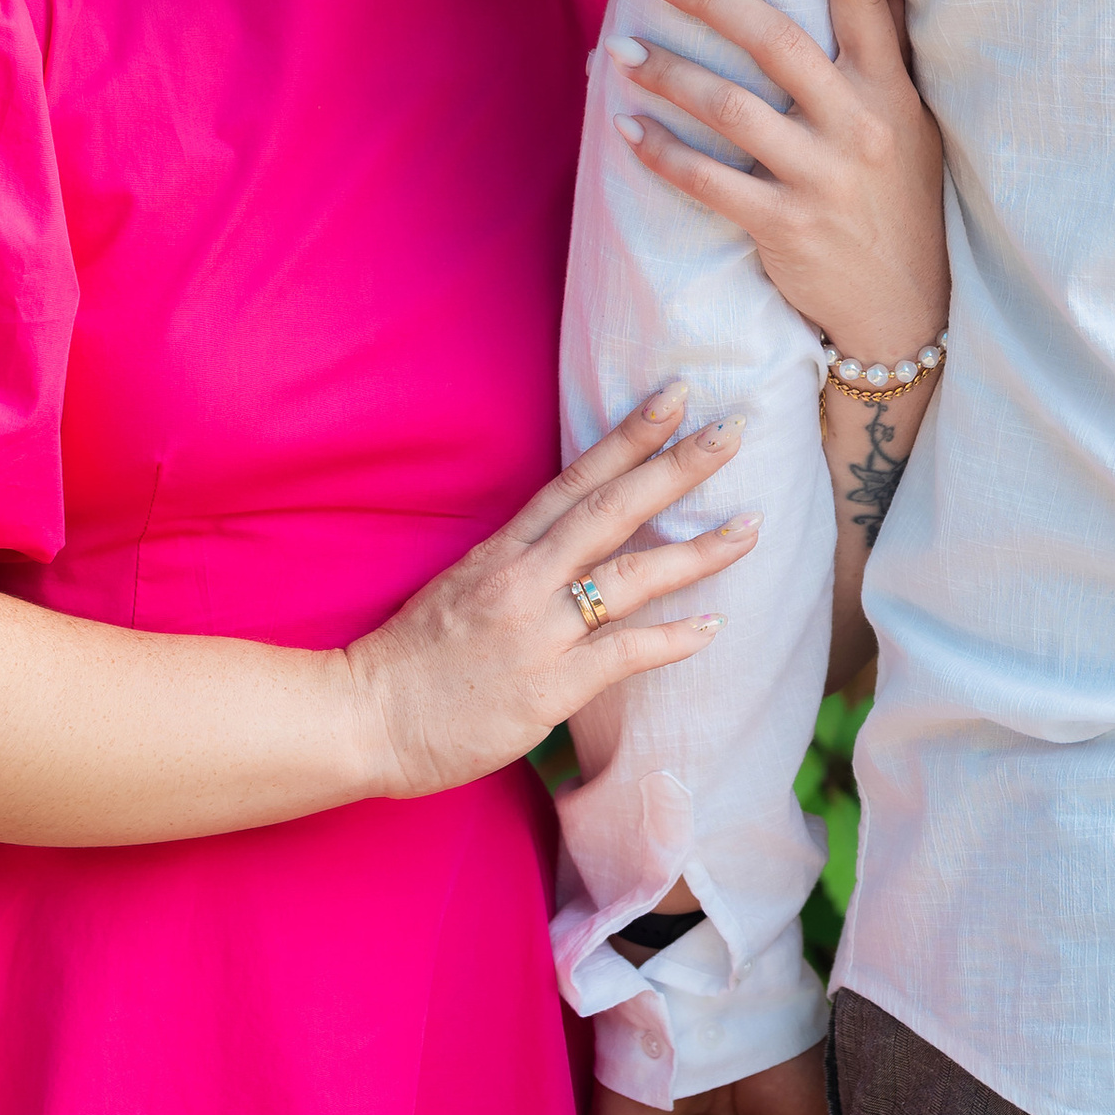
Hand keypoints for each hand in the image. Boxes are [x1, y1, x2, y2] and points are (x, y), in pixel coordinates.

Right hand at [344, 395, 755, 803]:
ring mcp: (538, 632)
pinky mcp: (549, 688)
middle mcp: (523, 579)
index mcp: (502, 550)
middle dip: (677, 467)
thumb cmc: (411, 658)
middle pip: (613, 510)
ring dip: (697, 550)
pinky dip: (672, 639)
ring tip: (750, 526)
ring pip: (630, 577)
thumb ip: (516, 565)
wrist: (365, 717)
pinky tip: (714, 626)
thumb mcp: (461, 587)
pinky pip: (623, 654)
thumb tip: (569, 549)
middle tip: (733, 430)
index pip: (576, 479)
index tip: (674, 398)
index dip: (629, 436)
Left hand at [606, 0, 948, 369]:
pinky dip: (661, 154)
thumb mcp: (910, 125)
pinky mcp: (786, 225)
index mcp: (890, 90)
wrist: (906, 308)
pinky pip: (709, 181)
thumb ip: (882, 58)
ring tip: (618, 52)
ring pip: (730, 109)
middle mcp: (859, 125)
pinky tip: (626, 131)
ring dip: (666, 75)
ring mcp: (822, 177)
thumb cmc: (899, 202)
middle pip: (776, 41)